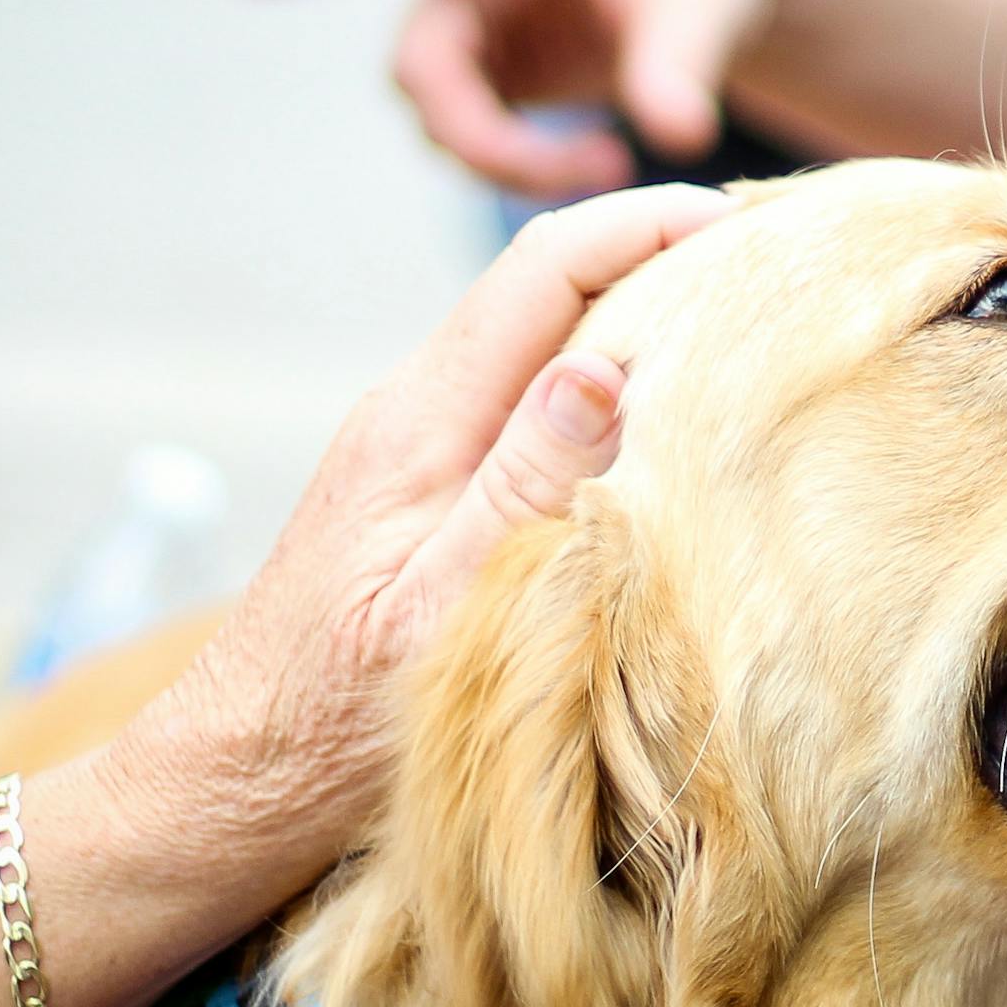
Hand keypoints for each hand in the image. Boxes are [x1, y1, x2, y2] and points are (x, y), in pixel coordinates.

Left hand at [101, 184, 731, 897]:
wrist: (233, 786)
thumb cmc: (331, 724)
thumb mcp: (440, 611)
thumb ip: (520, 490)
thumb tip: (602, 368)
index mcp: (419, 422)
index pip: (540, 270)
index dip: (644, 223)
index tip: (744, 220)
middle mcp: (415, 413)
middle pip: (546, 287)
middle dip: (658, 252)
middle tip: (774, 260)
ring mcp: (418, 451)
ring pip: (541, 343)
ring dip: (638, 316)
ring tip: (743, 323)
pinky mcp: (429, 494)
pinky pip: (530, 404)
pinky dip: (609, 383)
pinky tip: (667, 418)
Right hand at [238, 0, 808, 198]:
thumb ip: (686, 61)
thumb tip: (679, 138)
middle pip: (422, 67)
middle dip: (480, 136)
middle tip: (589, 172)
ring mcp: (477, 28)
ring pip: (440, 113)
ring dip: (508, 159)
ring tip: (611, 165)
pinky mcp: (496, 77)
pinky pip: (473, 136)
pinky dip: (524, 167)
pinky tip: (599, 164)